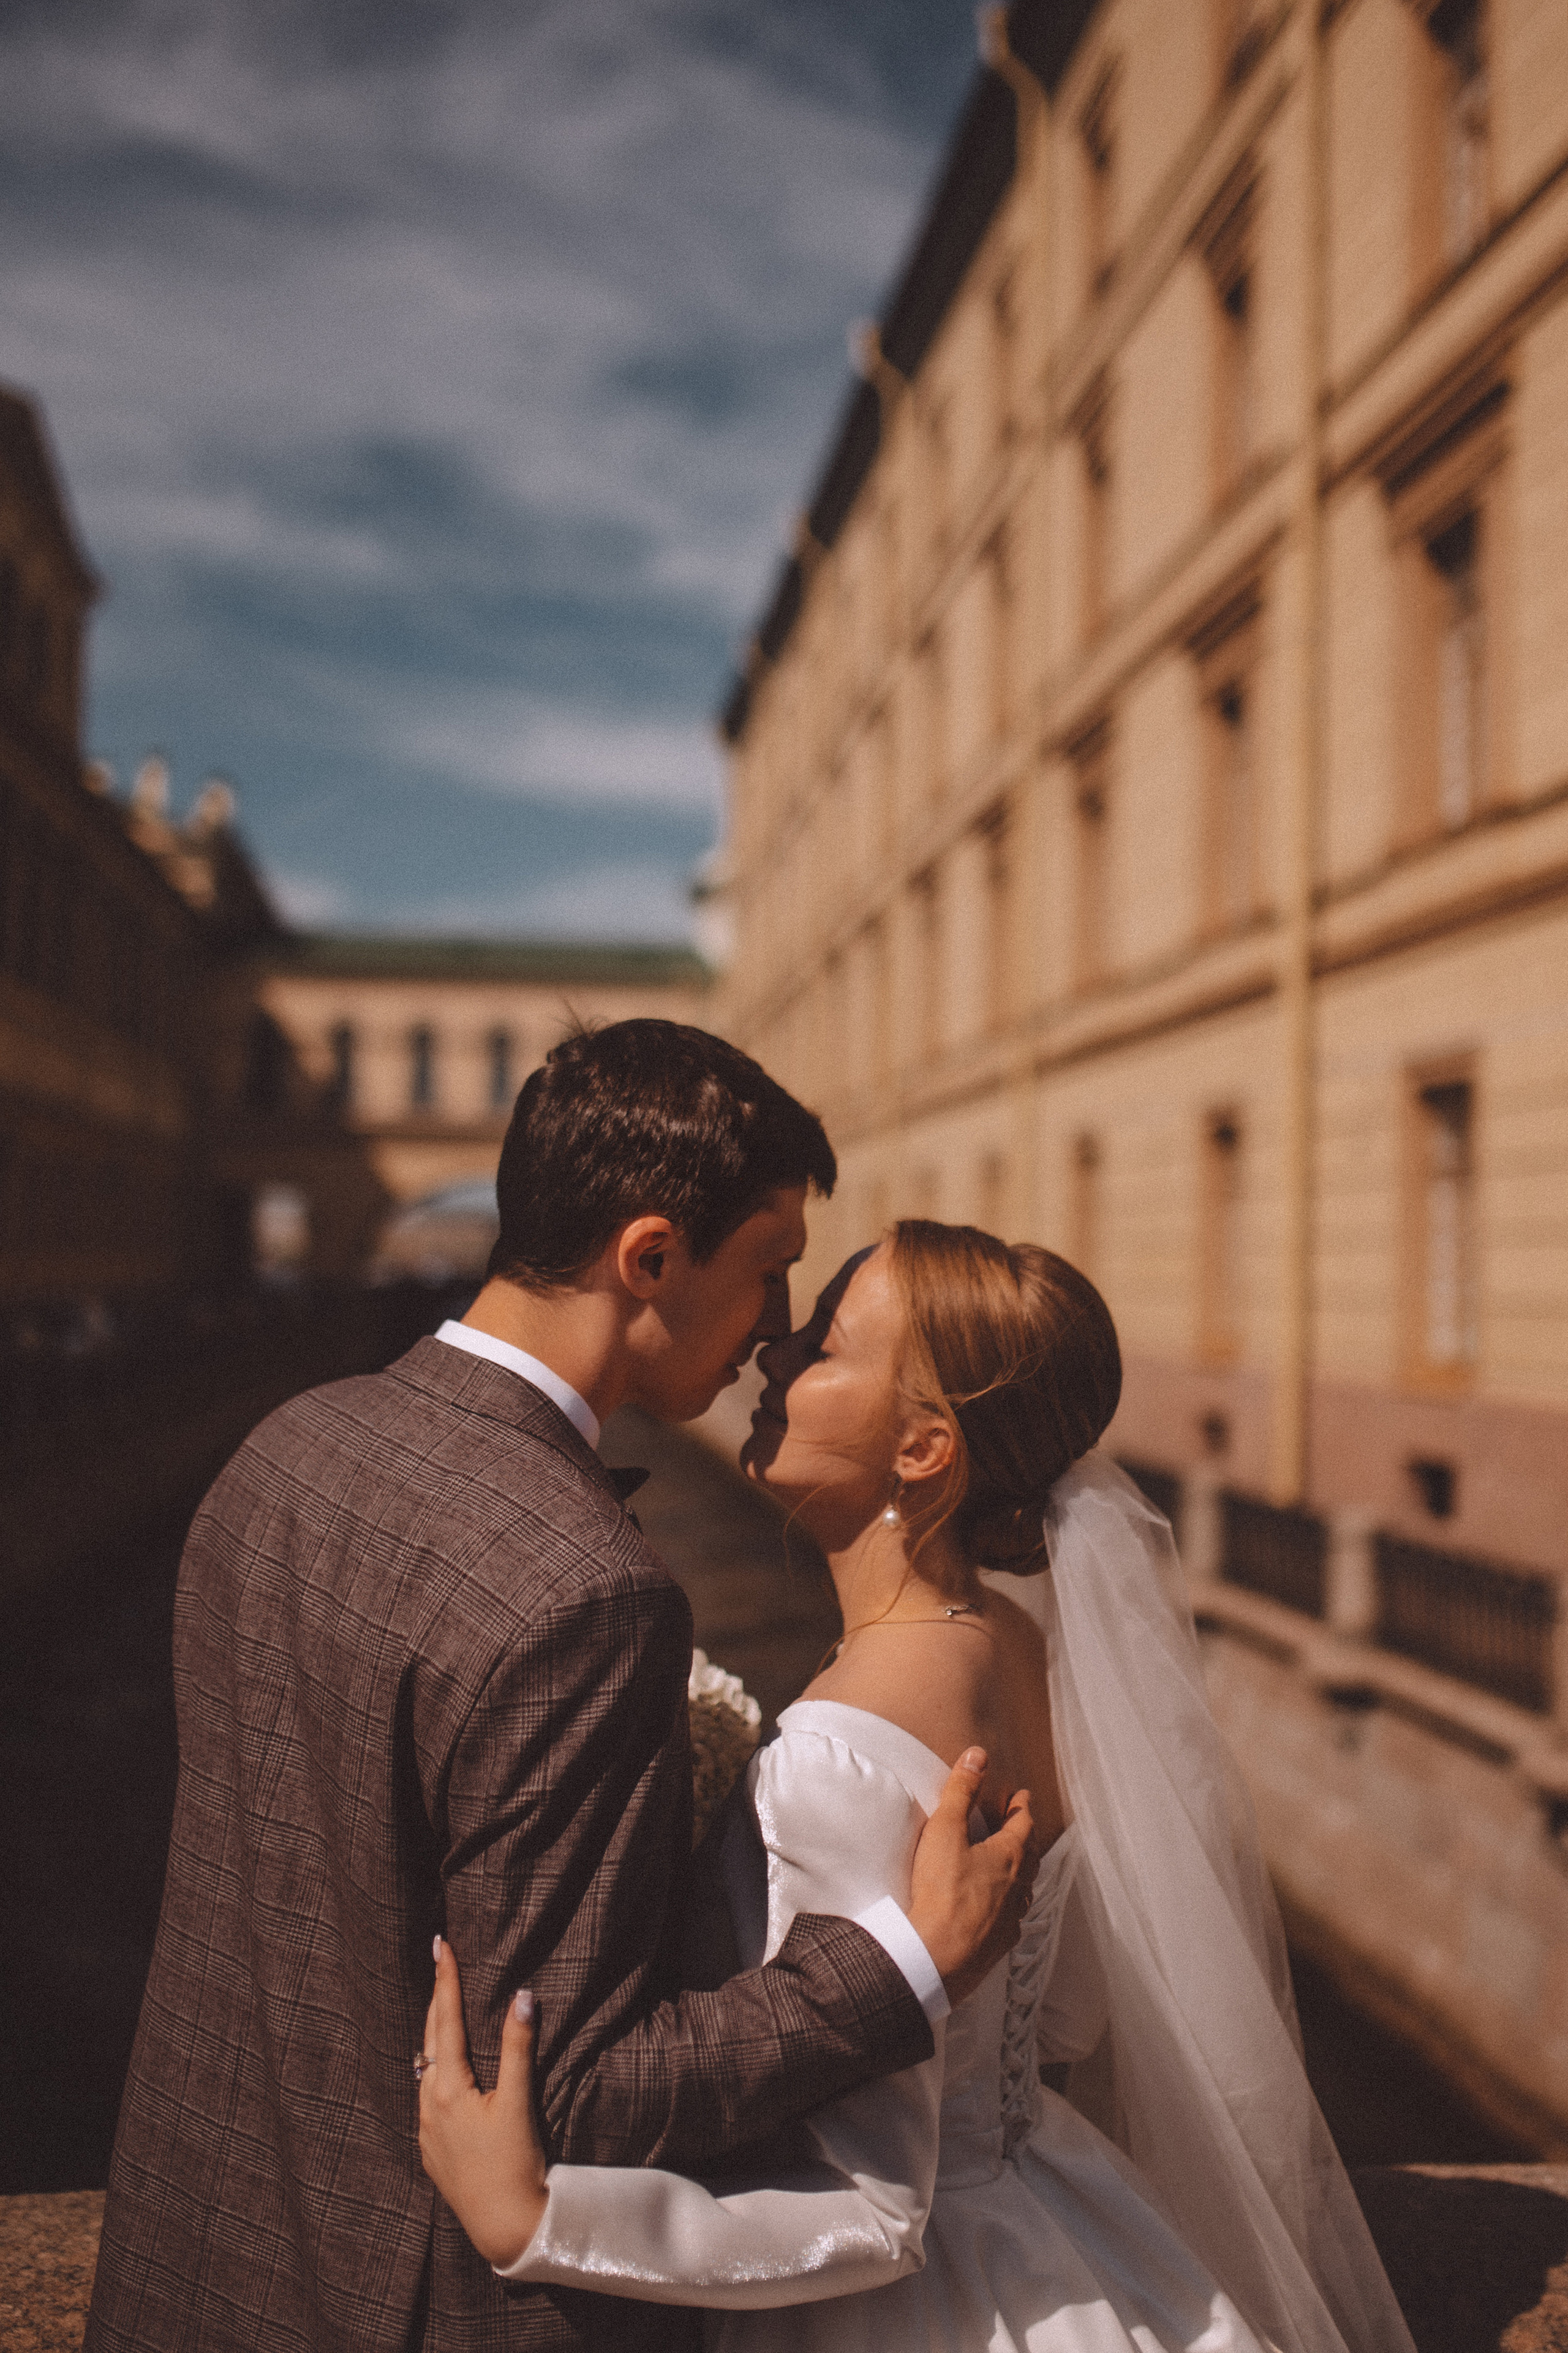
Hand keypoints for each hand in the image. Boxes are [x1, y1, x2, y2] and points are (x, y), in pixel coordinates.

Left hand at [418, 1937, 548, 2268]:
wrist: (503, 2227)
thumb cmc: (515, 2165)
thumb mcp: (519, 2103)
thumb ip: (519, 2047)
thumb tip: (523, 1996)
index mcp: (448, 2088)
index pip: (447, 2019)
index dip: (446, 1979)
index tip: (440, 1944)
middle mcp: (428, 2106)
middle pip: (430, 2039)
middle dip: (436, 2000)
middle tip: (438, 1963)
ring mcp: (426, 2131)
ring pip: (425, 2069)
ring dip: (434, 2037)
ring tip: (441, 2012)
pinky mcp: (431, 2152)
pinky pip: (427, 2098)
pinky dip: (435, 2072)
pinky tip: (443, 2075)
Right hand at [906, 1748, 1038, 2005]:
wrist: (938, 1957)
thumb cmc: (942, 1893)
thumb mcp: (945, 1831)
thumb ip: (961, 1791)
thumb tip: (978, 1756)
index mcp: (1009, 1858)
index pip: (1023, 1825)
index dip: (1022, 1808)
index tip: (1023, 1797)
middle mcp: (1017, 1888)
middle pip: (1028, 1856)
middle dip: (1025, 1837)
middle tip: (1020, 1825)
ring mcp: (1009, 1920)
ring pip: (1022, 1889)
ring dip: (1019, 1872)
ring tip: (1011, 1865)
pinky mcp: (997, 1946)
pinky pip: (1010, 1919)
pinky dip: (1008, 1905)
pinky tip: (999, 1911)